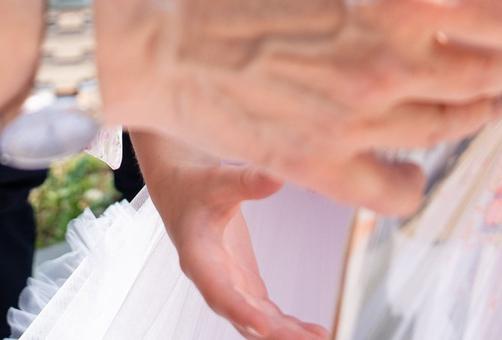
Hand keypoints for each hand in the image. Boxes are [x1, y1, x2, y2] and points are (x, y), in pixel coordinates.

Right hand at [93, 0, 501, 216]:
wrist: (150, 23)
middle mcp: (401, 59)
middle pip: (498, 75)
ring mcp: (366, 119)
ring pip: (457, 129)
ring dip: (476, 113)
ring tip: (477, 100)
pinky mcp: (324, 164)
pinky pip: (400, 189)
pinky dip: (415, 178)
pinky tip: (411, 163)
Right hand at [138, 134, 315, 339]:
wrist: (181, 190)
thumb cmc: (192, 184)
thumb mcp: (216, 178)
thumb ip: (245, 181)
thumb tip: (278, 178)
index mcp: (197, 256)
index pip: (217, 291)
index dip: (239, 310)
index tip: (263, 327)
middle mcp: (212, 278)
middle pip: (243, 314)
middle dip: (275, 332)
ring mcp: (230, 284)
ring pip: (257, 318)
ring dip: (286, 332)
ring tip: (320, 338)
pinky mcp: (244, 282)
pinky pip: (266, 310)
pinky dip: (287, 323)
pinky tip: (312, 333)